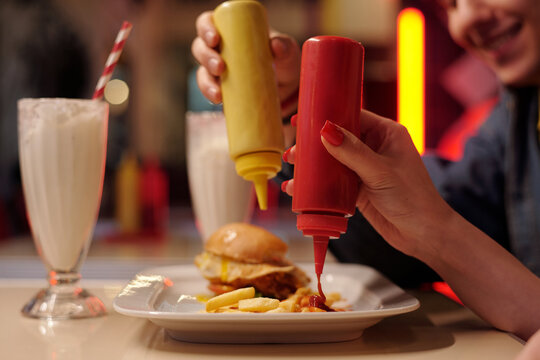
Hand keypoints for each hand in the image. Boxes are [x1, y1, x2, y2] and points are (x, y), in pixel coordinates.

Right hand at [191, 11, 300, 115]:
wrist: (287, 88)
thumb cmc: (283, 60)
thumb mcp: (286, 51)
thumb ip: (284, 46)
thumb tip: (275, 46)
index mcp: (229, 30)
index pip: (208, 22)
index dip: (205, 28)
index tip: (215, 38)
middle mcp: (219, 49)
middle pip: (200, 47)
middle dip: (206, 57)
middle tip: (220, 67)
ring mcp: (217, 70)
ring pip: (202, 72)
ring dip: (206, 81)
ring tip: (218, 92)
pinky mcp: (220, 89)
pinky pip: (209, 91)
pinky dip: (210, 95)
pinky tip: (218, 100)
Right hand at [282, 110, 453, 258]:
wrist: (423, 235)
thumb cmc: (412, 198)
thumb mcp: (380, 172)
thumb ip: (352, 152)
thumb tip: (326, 131)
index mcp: (386, 133)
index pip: (352, 116)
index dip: (326, 116)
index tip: (302, 118)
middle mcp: (374, 147)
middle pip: (337, 139)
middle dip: (313, 145)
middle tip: (293, 152)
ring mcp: (365, 169)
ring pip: (332, 161)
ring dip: (312, 166)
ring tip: (291, 169)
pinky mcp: (358, 189)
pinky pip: (333, 182)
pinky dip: (317, 185)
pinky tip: (299, 189)